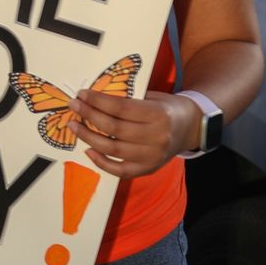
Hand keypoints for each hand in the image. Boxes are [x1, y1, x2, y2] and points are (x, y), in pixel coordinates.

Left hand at [70, 90, 199, 177]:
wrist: (192, 128)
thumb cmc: (167, 108)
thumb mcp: (153, 97)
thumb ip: (128, 100)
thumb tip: (93, 99)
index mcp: (158, 115)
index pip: (121, 108)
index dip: (98, 101)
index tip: (82, 95)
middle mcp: (156, 137)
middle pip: (114, 128)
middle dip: (89, 116)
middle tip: (73, 106)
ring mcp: (152, 156)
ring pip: (112, 149)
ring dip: (88, 137)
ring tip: (74, 126)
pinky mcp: (148, 169)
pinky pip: (119, 170)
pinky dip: (101, 162)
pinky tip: (88, 150)